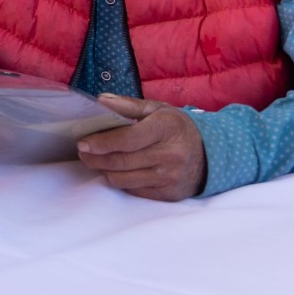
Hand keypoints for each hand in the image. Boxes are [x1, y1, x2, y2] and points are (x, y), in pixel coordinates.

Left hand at [76, 94, 206, 201]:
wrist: (211, 156)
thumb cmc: (177, 129)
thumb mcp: (158, 110)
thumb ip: (128, 105)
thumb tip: (101, 100)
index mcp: (166, 129)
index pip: (127, 139)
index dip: (101, 143)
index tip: (83, 142)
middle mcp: (170, 155)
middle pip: (121, 162)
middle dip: (95, 158)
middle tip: (83, 152)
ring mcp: (170, 178)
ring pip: (124, 179)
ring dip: (104, 171)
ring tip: (95, 161)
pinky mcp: (169, 194)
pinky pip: (134, 190)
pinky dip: (121, 181)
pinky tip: (116, 170)